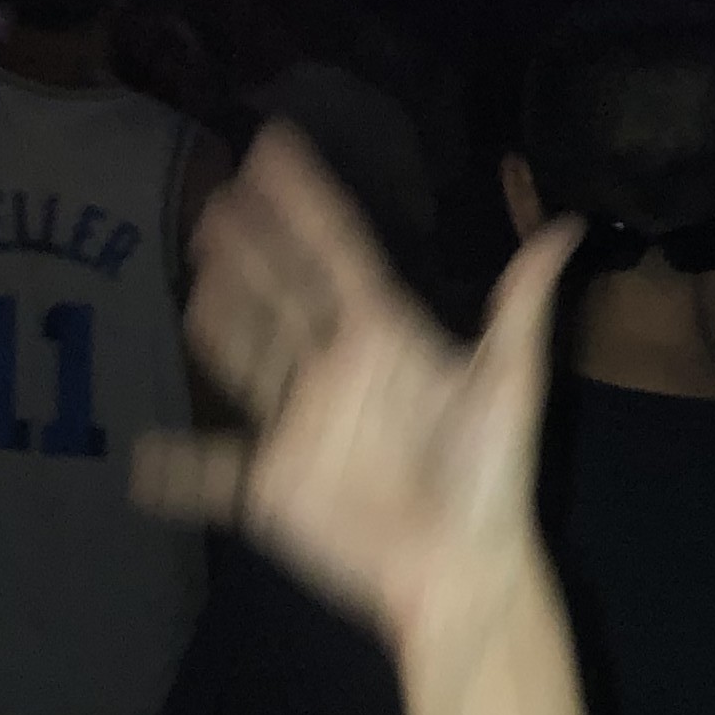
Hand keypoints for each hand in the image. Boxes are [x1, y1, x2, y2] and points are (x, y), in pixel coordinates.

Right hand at [132, 125, 579, 662]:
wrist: (465, 568)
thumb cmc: (492, 478)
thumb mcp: (511, 383)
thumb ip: (523, 304)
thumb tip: (571, 226)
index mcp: (385, 338)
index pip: (334, 255)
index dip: (303, 202)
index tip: (272, 146)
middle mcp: (335, 371)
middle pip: (281, 295)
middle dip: (249, 248)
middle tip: (212, 198)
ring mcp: (300, 425)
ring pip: (247, 357)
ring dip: (221, 317)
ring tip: (195, 272)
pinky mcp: (274, 485)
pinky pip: (214, 473)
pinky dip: (178, 469)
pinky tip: (143, 457)